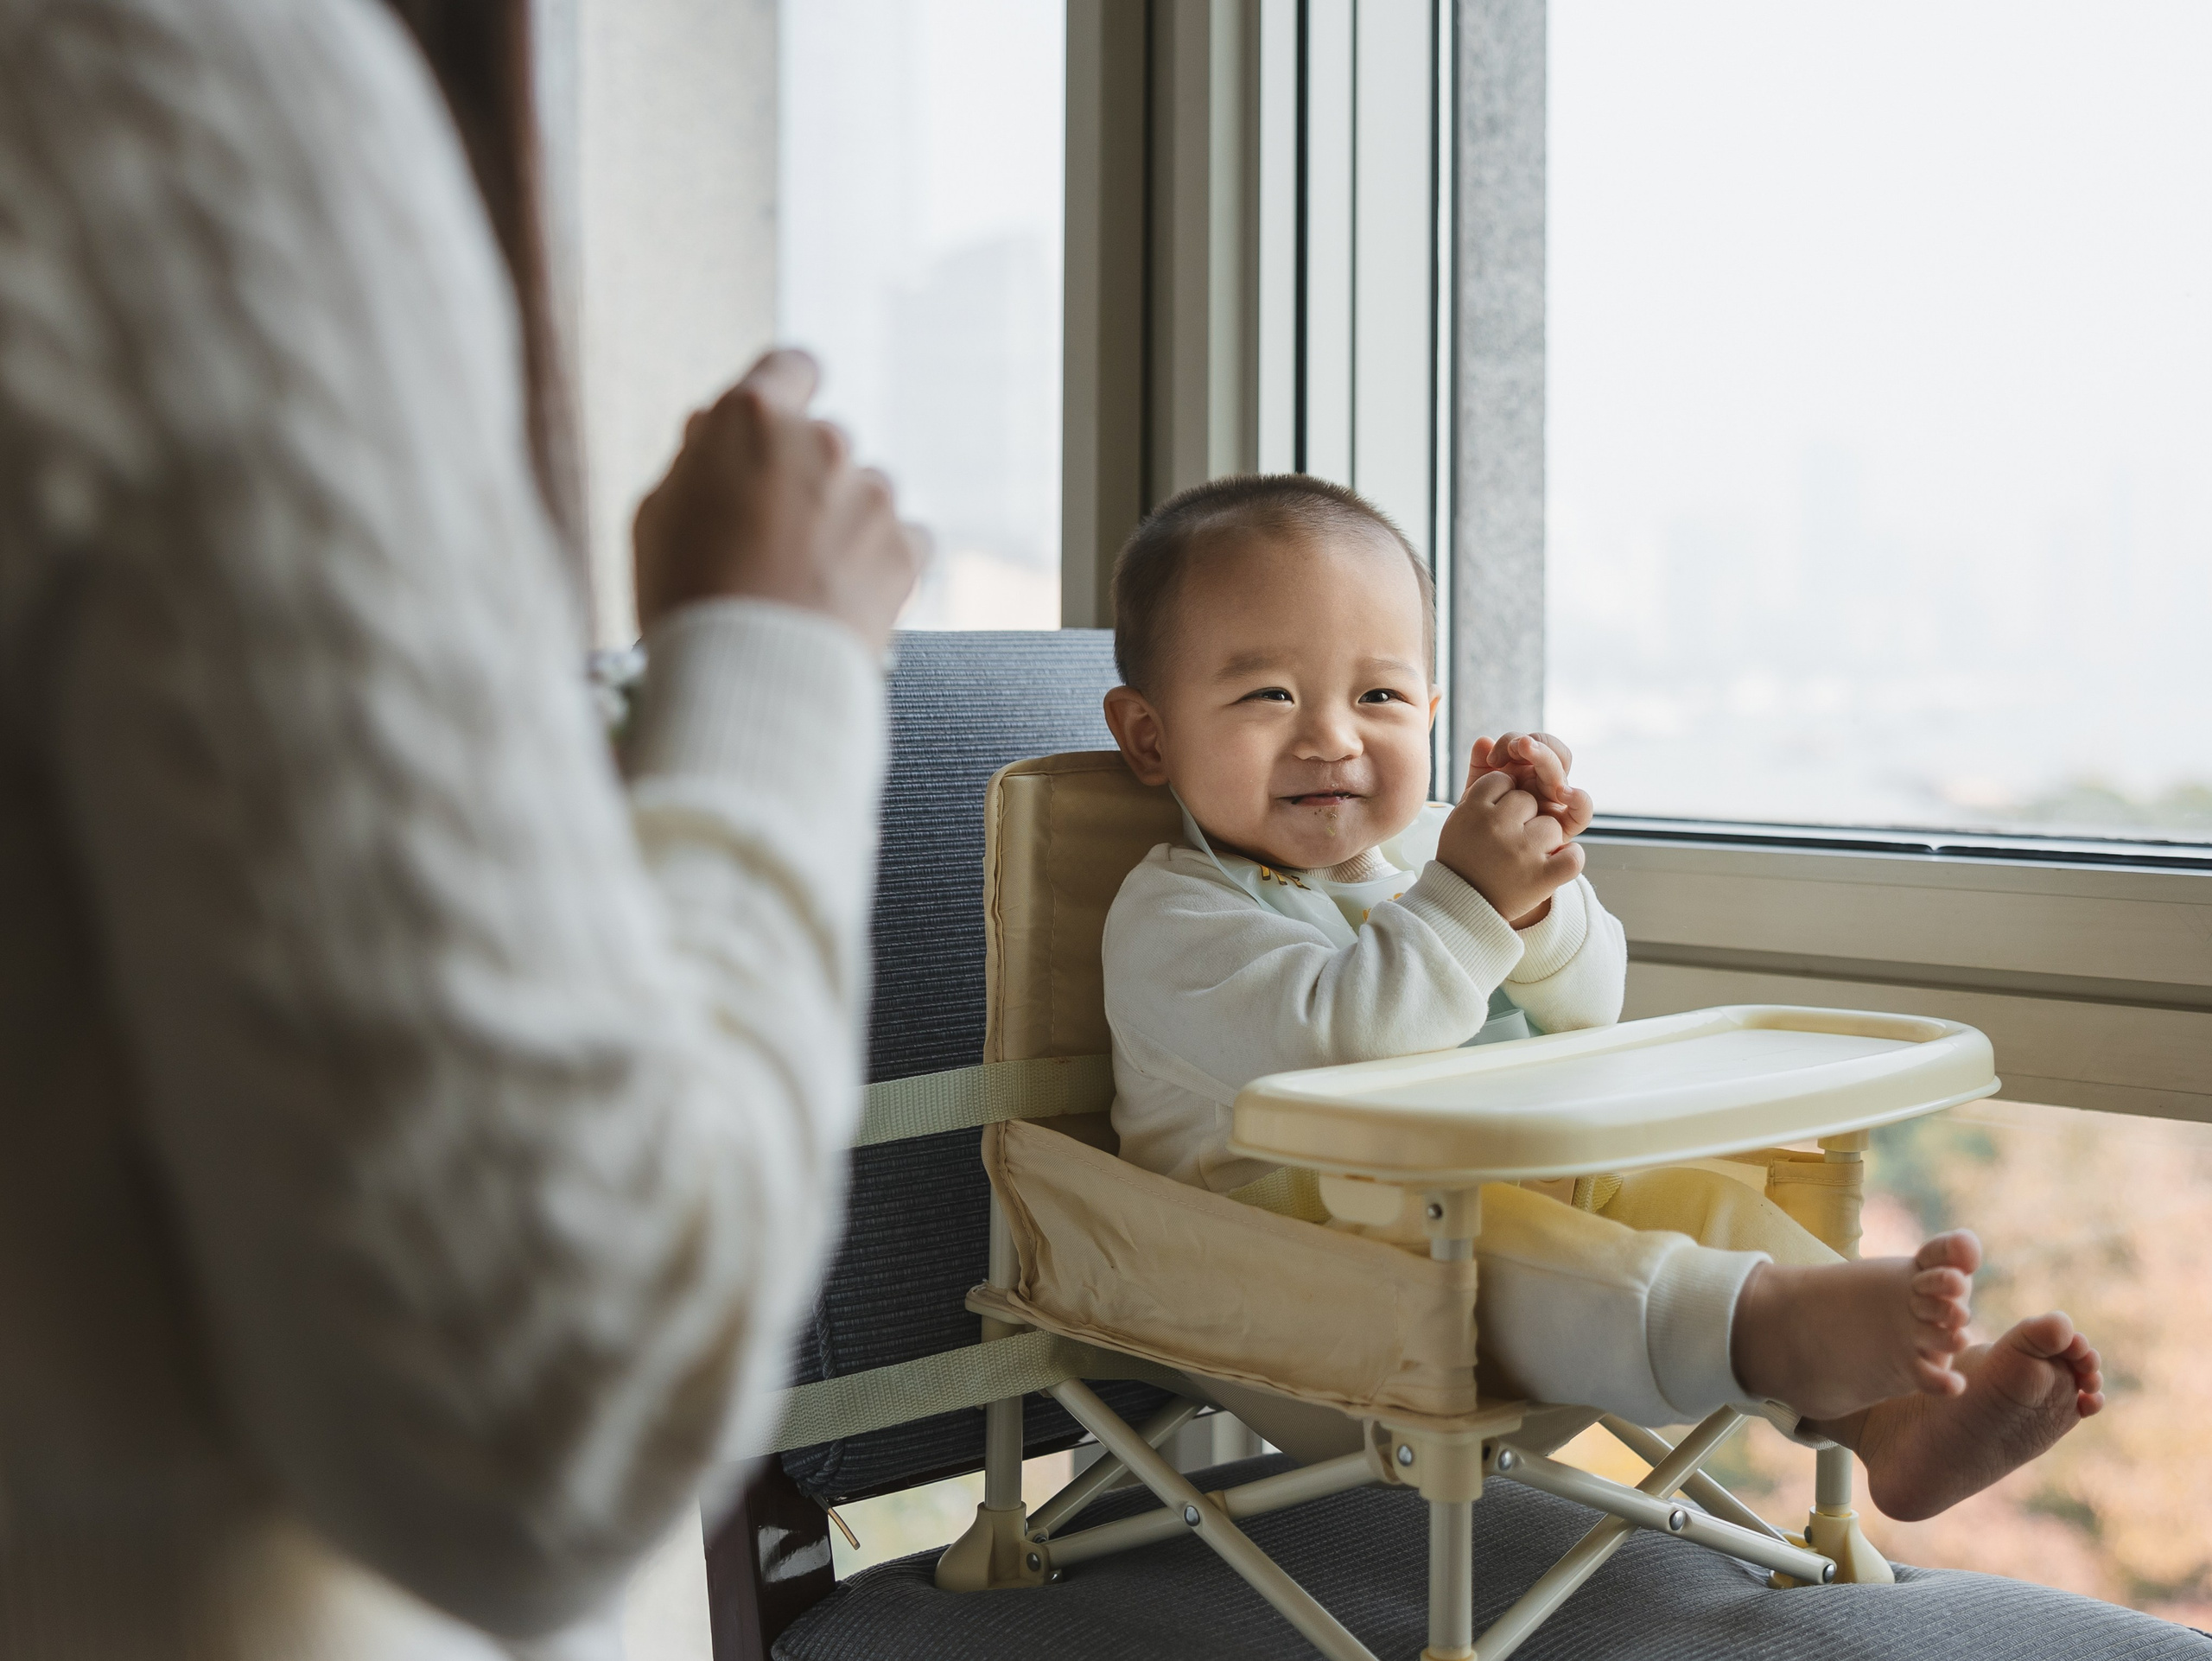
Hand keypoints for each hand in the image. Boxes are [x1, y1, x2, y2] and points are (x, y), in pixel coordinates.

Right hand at [632, 349, 924, 650]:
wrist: (747, 677)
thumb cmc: (685, 595)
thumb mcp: (657, 514)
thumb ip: (693, 458)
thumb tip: (709, 426)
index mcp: (752, 416)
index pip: (790, 367)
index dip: (786, 394)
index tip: (780, 426)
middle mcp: (823, 441)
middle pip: (823, 443)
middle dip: (805, 479)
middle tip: (772, 540)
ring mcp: (871, 494)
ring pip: (865, 492)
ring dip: (844, 522)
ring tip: (805, 582)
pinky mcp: (907, 548)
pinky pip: (905, 539)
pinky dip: (883, 562)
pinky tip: (844, 597)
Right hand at [1436, 769, 1585, 926]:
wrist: (1461, 908)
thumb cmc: (1466, 854)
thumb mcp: (1464, 816)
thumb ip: (1479, 776)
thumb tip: (1486, 740)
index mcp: (1474, 811)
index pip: (1502, 782)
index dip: (1501, 797)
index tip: (1491, 815)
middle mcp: (1497, 829)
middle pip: (1529, 799)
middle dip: (1524, 815)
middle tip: (1508, 836)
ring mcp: (1522, 853)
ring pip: (1554, 827)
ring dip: (1545, 841)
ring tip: (1522, 858)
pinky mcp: (1542, 880)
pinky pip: (1575, 857)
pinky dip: (1569, 860)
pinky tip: (1554, 864)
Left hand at [1468, 732, 1593, 837]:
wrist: (1481, 864)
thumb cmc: (1483, 826)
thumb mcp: (1477, 794)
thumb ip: (1480, 768)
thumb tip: (1483, 741)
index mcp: (1526, 771)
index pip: (1530, 745)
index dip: (1513, 742)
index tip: (1491, 756)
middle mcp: (1544, 783)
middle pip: (1552, 753)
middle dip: (1533, 745)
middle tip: (1514, 747)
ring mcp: (1556, 801)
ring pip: (1562, 772)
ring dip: (1545, 758)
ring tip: (1528, 751)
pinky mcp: (1565, 826)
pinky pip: (1582, 811)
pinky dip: (1579, 799)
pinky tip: (1563, 793)